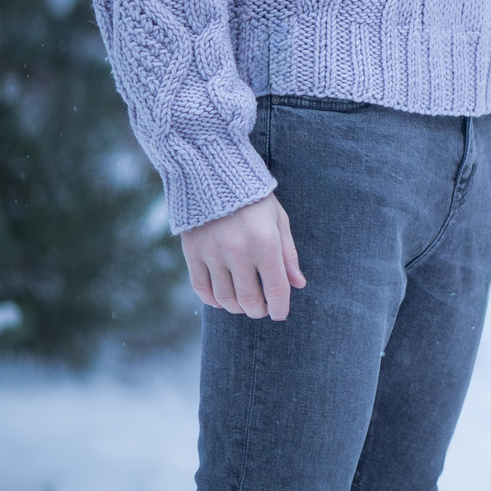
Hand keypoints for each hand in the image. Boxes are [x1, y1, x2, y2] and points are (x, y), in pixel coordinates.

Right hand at [180, 193, 304, 320]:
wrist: (214, 177)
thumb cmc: (255, 201)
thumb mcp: (279, 221)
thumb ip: (288, 254)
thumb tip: (298, 284)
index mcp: (265, 243)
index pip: (275, 288)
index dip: (280, 307)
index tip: (280, 314)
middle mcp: (238, 251)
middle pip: (249, 298)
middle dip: (258, 310)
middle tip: (262, 310)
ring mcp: (213, 253)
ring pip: (225, 297)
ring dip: (237, 308)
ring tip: (245, 305)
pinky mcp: (193, 253)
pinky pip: (201, 288)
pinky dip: (213, 300)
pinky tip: (222, 300)